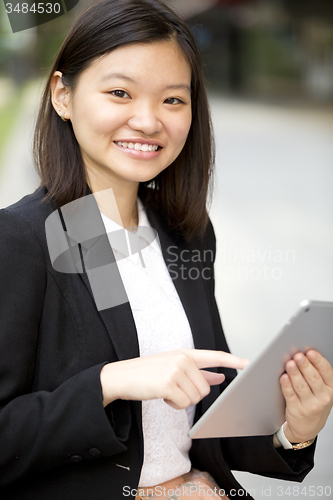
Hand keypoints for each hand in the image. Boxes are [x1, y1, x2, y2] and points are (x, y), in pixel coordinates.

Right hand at [100, 348, 248, 408]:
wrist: (121, 377)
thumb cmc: (147, 374)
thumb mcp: (173, 367)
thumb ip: (198, 371)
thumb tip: (218, 377)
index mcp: (185, 353)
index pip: (215, 356)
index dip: (233, 360)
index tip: (249, 363)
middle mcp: (183, 359)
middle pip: (206, 388)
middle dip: (192, 394)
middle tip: (174, 389)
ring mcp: (176, 369)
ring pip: (196, 397)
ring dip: (182, 400)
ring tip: (166, 391)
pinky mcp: (168, 382)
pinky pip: (183, 403)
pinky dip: (174, 405)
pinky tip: (162, 396)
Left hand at [279, 350, 332, 442]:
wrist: (307, 427)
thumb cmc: (315, 403)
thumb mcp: (322, 391)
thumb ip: (317, 374)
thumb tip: (305, 355)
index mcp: (331, 389)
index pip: (326, 371)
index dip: (318, 361)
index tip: (311, 352)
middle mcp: (323, 397)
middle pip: (313, 378)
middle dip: (305, 365)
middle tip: (298, 356)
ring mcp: (310, 405)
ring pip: (301, 386)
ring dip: (295, 373)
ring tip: (290, 364)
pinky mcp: (296, 410)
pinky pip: (290, 395)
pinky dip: (286, 385)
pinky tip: (284, 378)